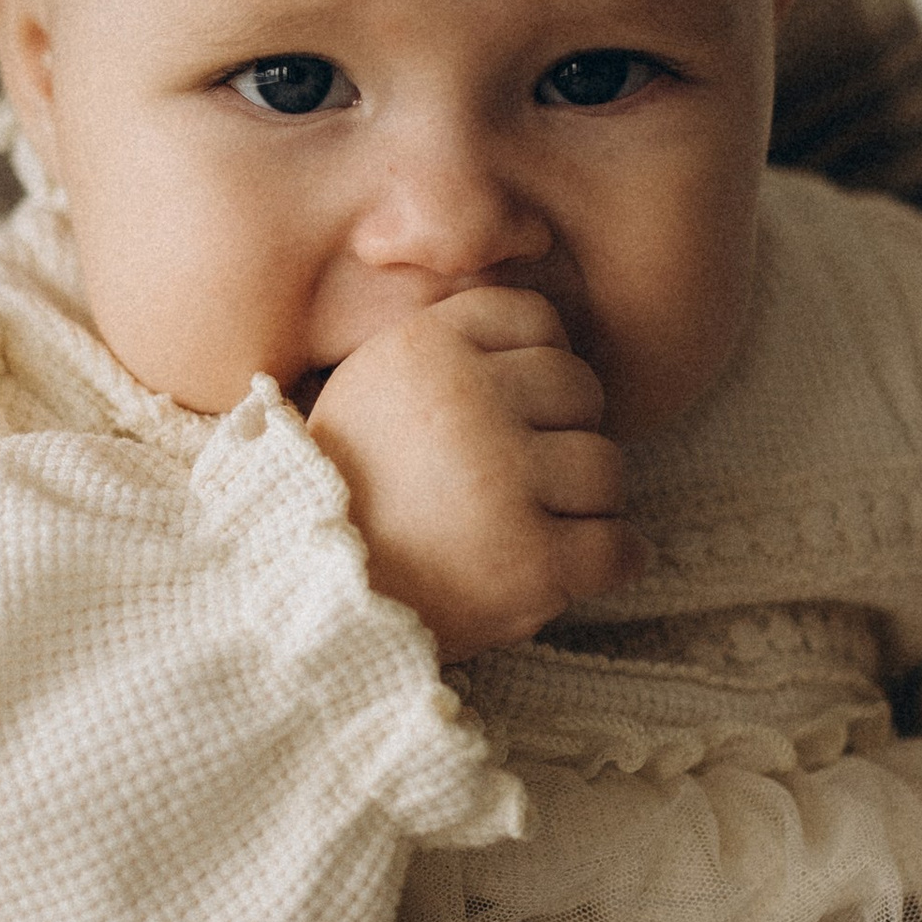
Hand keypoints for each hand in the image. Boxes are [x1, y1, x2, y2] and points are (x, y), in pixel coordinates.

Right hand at [305, 288, 643, 660]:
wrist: (303, 603)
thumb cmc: (339, 501)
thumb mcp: (367, 390)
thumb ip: (442, 353)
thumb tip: (542, 336)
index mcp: (424, 349)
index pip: (535, 318)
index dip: (538, 363)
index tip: (518, 407)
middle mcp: (467, 403)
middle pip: (580, 387)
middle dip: (565, 431)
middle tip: (530, 475)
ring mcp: (502, 480)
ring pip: (606, 466)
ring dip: (586, 501)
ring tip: (544, 524)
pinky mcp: (529, 560)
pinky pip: (619, 545)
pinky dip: (613, 560)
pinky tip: (579, 565)